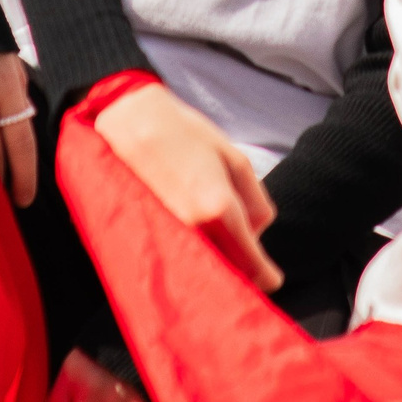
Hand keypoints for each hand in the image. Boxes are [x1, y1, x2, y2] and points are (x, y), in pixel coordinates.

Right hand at [96, 83, 281, 290]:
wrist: (129, 121)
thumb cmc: (186, 134)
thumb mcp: (236, 159)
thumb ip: (256, 202)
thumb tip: (257, 231)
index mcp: (219, 208)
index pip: (250, 262)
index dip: (265, 275)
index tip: (272, 279)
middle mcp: (193, 229)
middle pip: (228, 270)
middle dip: (242, 269)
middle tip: (248, 259)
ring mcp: (168, 235)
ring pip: (204, 265)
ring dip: (217, 261)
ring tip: (218, 239)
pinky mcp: (149, 234)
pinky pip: (181, 256)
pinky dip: (193, 255)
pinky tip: (195, 236)